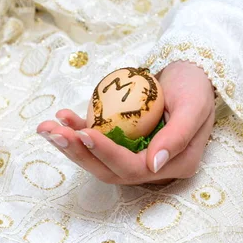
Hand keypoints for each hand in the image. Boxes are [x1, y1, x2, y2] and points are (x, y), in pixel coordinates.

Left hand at [36, 61, 214, 184]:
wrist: (191, 72)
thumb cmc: (195, 86)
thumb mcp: (194, 106)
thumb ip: (178, 136)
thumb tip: (153, 164)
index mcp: (175, 164)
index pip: (134, 168)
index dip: (106, 154)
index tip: (84, 134)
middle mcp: (153, 166)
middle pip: (109, 169)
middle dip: (78, 153)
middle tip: (54, 132)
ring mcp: (136, 155)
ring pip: (98, 160)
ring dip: (71, 145)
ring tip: (48, 128)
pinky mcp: (124, 142)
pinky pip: (97, 142)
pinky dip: (78, 130)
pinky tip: (63, 117)